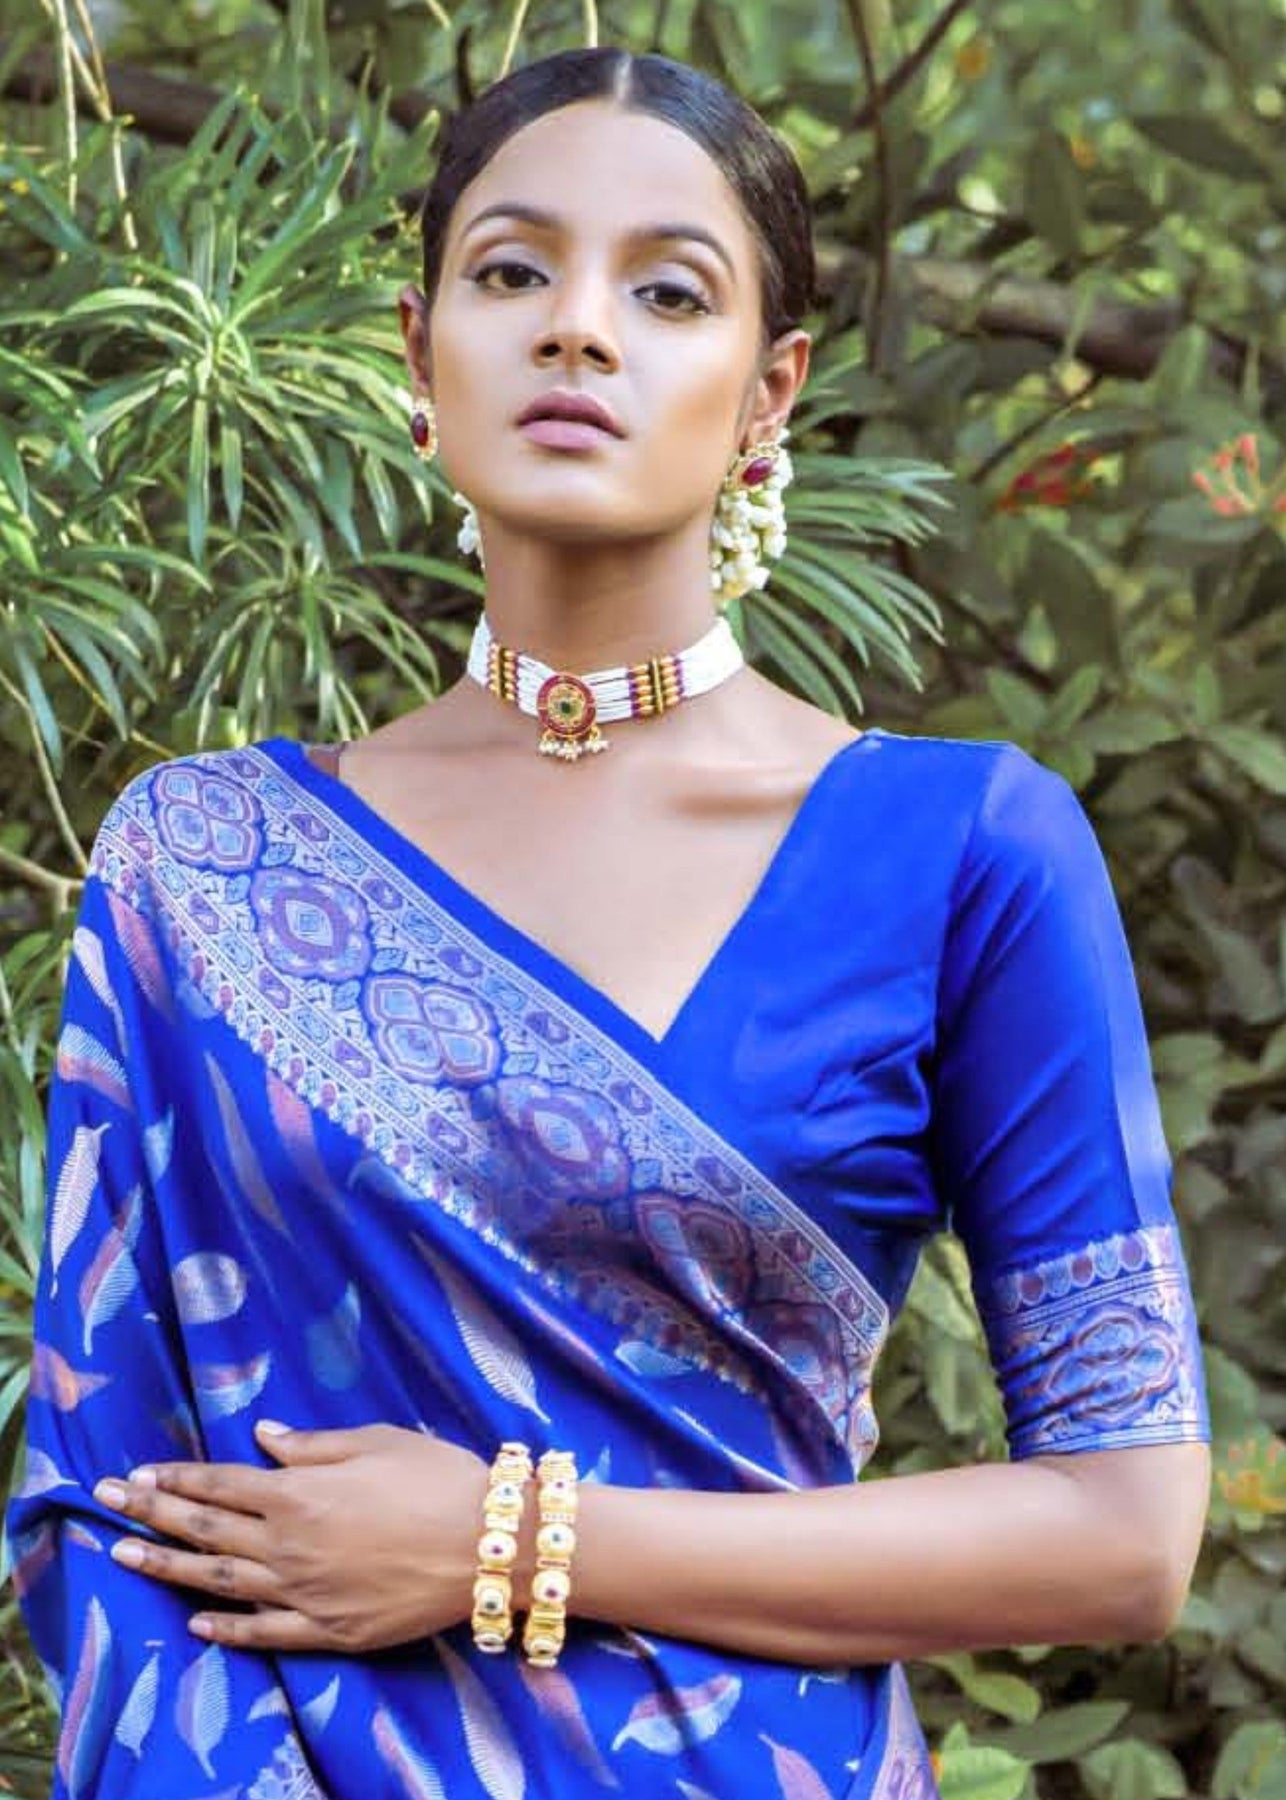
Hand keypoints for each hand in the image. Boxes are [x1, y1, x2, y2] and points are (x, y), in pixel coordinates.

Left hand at [92, 1420, 491, 1652]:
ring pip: (219, 1580)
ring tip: (125, 1555)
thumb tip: (263, 1439)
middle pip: (206, 1528)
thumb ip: (313, 1446)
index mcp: (300, 1493)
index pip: (220, 1484)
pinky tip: (197, 1622)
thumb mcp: (377, 1441)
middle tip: (106, 1501)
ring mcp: (305, 1594)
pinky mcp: (329, 1631)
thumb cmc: (439, 1479)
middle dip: (151, 1512)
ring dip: (167, 1565)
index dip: (176, 1477)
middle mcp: (290, 1546)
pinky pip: (264, 1632)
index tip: (138, 1472)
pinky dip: (226, 1627)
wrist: (488, 1546)